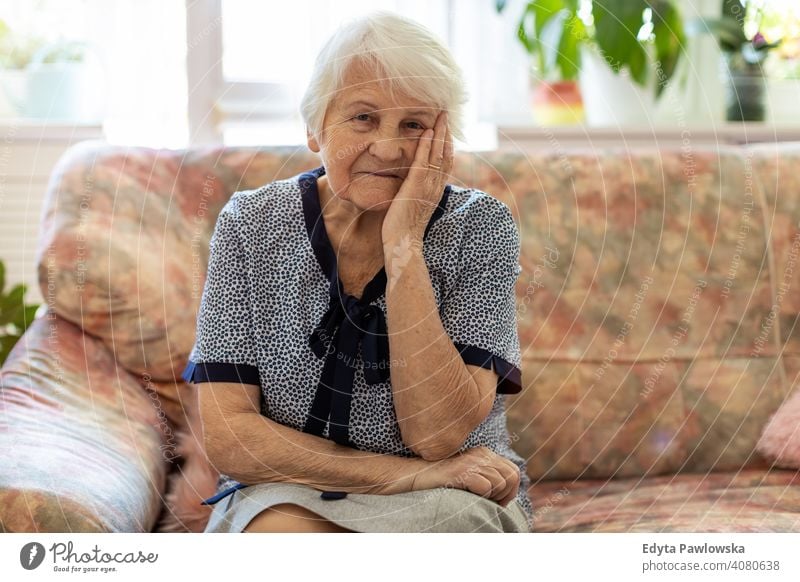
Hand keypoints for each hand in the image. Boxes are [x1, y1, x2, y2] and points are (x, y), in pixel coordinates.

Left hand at [381, 110, 453, 246]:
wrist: (403, 243)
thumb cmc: (403, 228)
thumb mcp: (413, 205)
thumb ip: (416, 192)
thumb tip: (411, 183)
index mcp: (435, 189)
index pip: (445, 161)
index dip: (447, 144)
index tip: (445, 128)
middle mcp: (435, 185)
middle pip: (446, 154)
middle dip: (446, 133)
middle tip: (445, 114)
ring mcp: (427, 186)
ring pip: (438, 154)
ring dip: (439, 133)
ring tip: (439, 116)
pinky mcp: (415, 187)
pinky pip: (423, 162)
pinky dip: (425, 146)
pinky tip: (426, 132)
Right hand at [409, 446, 521, 507]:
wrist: (413, 476)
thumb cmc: (440, 482)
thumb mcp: (468, 476)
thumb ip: (486, 478)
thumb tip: (507, 497)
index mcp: (484, 454)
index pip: (513, 471)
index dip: (511, 491)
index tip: (497, 502)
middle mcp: (481, 454)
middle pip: (511, 476)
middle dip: (505, 495)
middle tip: (490, 503)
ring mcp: (471, 462)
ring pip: (500, 483)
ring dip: (491, 497)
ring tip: (475, 498)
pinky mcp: (462, 471)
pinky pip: (486, 487)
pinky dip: (481, 496)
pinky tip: (467, 495)